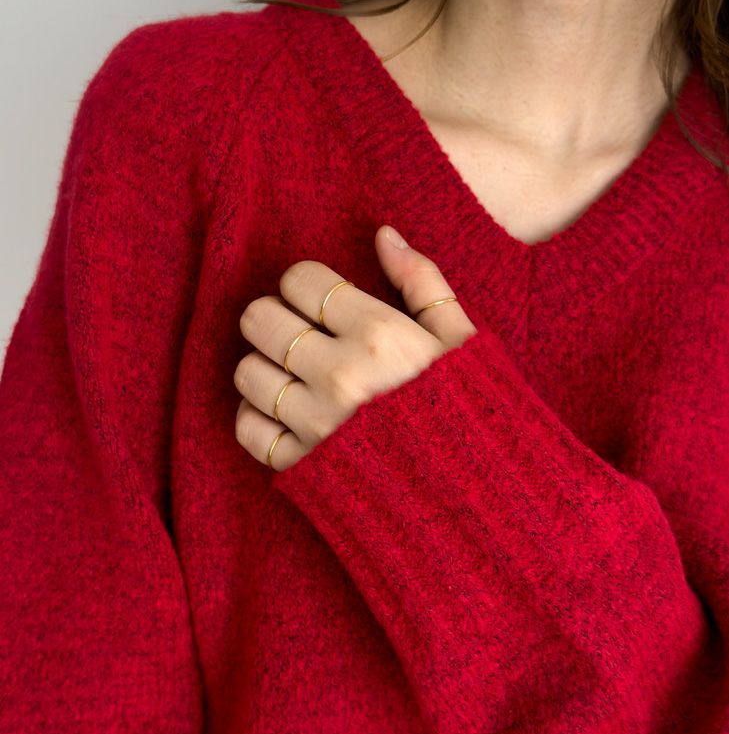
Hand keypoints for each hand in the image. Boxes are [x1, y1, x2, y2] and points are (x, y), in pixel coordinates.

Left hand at [234, 225, 478, 470]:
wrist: (477, 498)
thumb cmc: (472, 412)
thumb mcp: (461, 341)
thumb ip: (422, 282)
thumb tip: (382, 235)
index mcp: (380, 336)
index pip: (300, 280)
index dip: (306, 284)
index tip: (321, 303)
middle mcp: (340, 376)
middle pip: (260, 320)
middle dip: (276, 318)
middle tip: (300, 334)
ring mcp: (316, 423)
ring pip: (247, 373)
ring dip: (266, 368)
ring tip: (295, 376)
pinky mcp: (303, 466)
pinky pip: (248, 430)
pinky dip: (258, 418)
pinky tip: (286, 414)